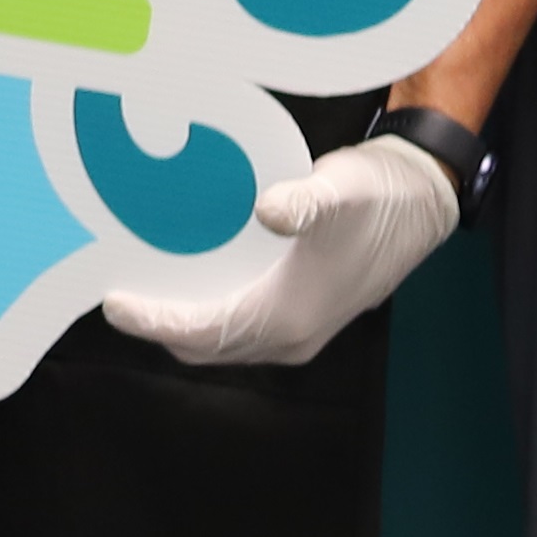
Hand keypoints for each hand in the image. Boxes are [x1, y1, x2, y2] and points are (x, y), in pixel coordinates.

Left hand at [99, 133, 461, 370]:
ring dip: (182, 323)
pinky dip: (208, 316)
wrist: (424, 204)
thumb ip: (303, 202)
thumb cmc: (380, 197)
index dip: (153, 321)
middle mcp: (291, 336)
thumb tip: (268, 209)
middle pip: (204, 346)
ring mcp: (299, 332)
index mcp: (289, 316)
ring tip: (145, 287)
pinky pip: (239, 329)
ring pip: (222, 341)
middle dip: (158, 326)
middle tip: (118, 293)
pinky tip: (191, 278)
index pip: (202, 332)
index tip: (113, 302)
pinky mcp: (303, 317)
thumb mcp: (339, 190)